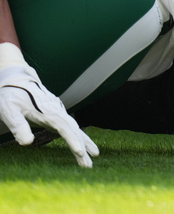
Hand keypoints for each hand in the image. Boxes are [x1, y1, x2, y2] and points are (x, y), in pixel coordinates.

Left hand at [0, 43, 98, 166]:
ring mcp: (58, 111)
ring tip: (95, 155)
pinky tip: (81, 142)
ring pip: (74, 128)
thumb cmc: (10, 95)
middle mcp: (57, 111)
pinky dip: (78, 135)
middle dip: (84, 147)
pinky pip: (70, 126)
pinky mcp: (55, 113)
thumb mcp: (8, 110)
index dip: (73, 141)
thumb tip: (26, 143)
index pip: (65, 129)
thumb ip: (18, 125)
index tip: (80, 153)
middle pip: (74, 130)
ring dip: (84, 142)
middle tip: (89, 165)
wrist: (17, 78)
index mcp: (48, 112)